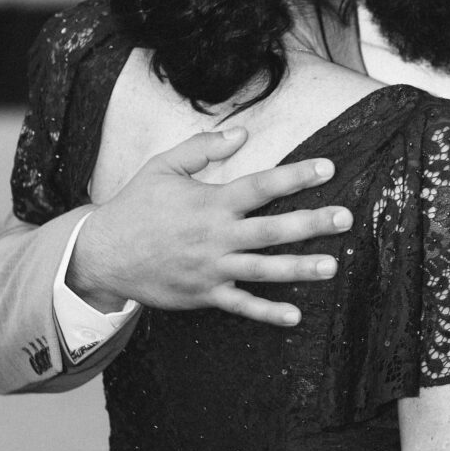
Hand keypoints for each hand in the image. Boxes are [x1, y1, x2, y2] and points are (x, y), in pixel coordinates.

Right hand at [68, 128, 351, 324]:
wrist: (103, 254)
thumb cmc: (136, 206)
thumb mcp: (163, 167)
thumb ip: (202, 149)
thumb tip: (242, 134)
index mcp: (210, 202)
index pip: (261, 186)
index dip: (296, 176)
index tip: (328, 167)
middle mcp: (216, 236)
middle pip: (272, 230)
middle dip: (311, 224)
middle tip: (345, 218)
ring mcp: (212, 269)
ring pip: (264, 269)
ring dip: (300, 268)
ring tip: (333, 266)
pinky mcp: (205, 295)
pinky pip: (241, 306)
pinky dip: (267, 312)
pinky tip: (295, 316)